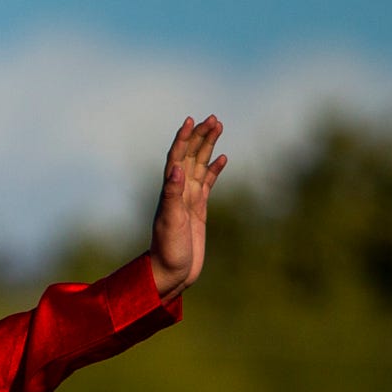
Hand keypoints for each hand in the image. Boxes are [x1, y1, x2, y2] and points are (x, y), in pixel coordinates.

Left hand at [148, 115, 226, 299]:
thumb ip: (172, 196)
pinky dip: (214, 170)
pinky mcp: (198, 210)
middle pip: (190, 157)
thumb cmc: (168, 251)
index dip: (183, 139)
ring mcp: (189, 200)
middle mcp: (178, 193)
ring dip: (208, 147)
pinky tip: (223, 158)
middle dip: (200, 137)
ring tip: (218, 127)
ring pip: (200, 166)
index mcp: (170, 192)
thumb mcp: (170, 223)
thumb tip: (176, 170)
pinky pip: (208, 184)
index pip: (176, 159)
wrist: (170, 273)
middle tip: (214, 118)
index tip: (191, 120)